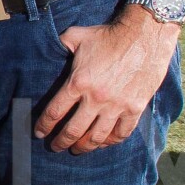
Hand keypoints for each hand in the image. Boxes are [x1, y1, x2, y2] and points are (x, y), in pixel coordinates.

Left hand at [36, 8, 177, 152]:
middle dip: (61, 142)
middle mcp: (96, 98)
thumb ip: (61, 45)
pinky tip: (104, 143)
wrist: (145, 34)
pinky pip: (121, 132)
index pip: (55, 112)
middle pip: (73, 130)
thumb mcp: (77, 36)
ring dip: (84, 147)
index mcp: (78, 82)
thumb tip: (49, 48)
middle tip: (55, 147)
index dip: (44, 125)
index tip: (39, 133)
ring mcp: (117, 105)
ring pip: (97, 137)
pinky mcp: (135, 108)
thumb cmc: (109, 35)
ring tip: (77, 150)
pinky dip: (111, 141)